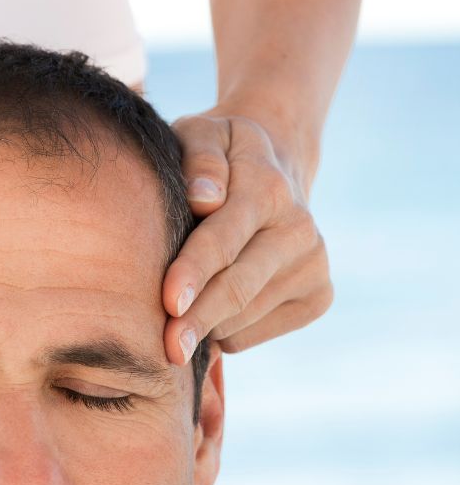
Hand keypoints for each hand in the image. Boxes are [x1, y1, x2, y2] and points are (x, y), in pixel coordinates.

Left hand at [162, 108, 332, 364]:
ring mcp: (314, 266)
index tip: (169, 304)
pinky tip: (208, 310)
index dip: (194, 272)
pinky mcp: (318, 297)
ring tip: (175, 316)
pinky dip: (223, 333)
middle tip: (166, 349)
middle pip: (237, 286)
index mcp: (267, 187)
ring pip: (243, 317)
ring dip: (204, 326)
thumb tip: (204, 198)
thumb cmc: (218, 158)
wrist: (274, 171)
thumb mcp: (200, 136)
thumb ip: (198, 160)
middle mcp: (299, 228)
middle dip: (197, 319)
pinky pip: (253, 333)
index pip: (223, 238)